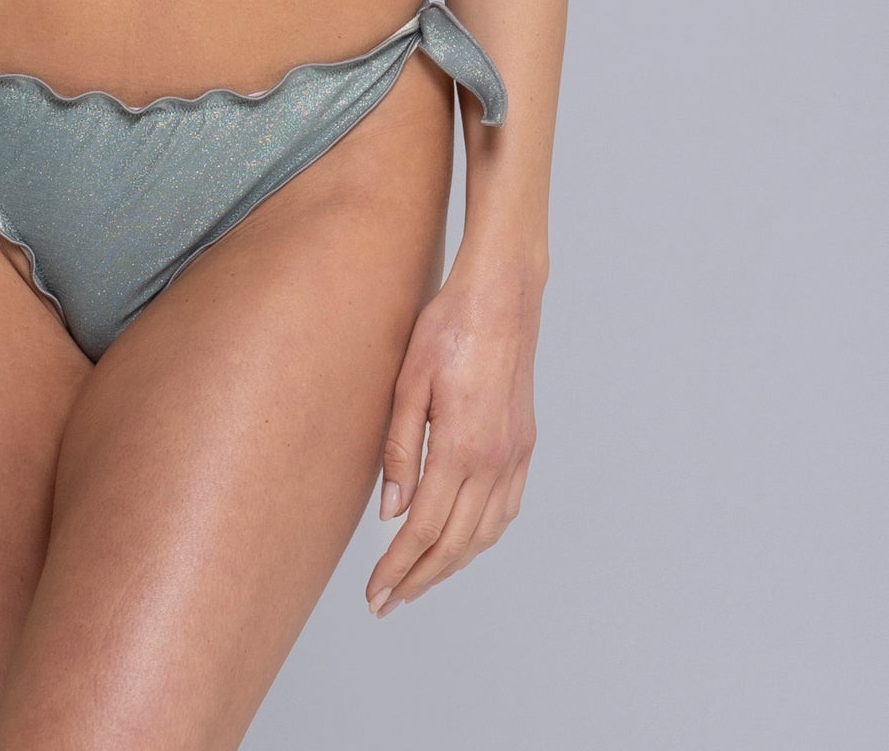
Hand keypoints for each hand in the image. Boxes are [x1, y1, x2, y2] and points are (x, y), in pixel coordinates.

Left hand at [365, 258, 541, 616]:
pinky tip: (462, 541)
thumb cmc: (448, 327)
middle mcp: (494, 461)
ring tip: (418, 580)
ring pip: (484, 534)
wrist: (503, 296)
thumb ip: (399, 449)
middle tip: (388, 603)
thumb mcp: (409, 381)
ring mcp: (514, 456)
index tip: (375, 595)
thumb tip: (392, 512)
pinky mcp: (524, 445)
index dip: (397, 569)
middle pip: (455, 544)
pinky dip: (482, 538)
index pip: (424, 530)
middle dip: (419, 580)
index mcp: (461, 448)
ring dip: (451, 565)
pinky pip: (505, 511)